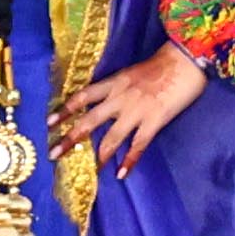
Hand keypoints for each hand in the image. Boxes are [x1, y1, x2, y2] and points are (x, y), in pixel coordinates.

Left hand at [60, 50, 203, 168]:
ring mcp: (136, 112)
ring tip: (91, 168)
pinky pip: (138, 145)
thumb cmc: (163, 64)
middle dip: (70, 138)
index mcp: (113, 84)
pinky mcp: (154, 122)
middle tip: (53, 153)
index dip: (65, 110)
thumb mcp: (132, 72)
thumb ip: (119, 87)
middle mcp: (119, 99)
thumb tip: (109, 101)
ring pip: (112, 137)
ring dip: (100, 154)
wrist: (186, 62)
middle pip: (89, 121)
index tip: (49, 123)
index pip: (82, 97)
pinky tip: (122, 173)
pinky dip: (130, 160)